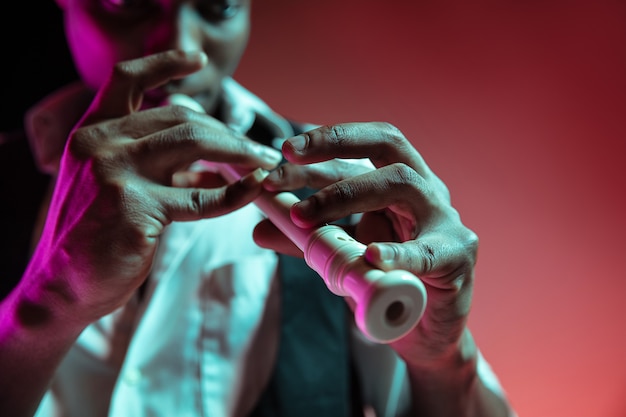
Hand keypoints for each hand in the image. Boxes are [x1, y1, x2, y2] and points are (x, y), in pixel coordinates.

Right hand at [24, 50, 281, 323]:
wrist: (62, 287)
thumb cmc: (97, 237)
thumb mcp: (121, 187)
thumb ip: (161, 168)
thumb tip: (218, 166)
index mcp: (92, 132)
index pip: (126, 79)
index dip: (164, 63)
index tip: (197, 60)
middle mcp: (99, 143)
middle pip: (180, 117)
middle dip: (229, 133)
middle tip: (261, 151)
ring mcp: (114, 172)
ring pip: (194, 143)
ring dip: (239, 153)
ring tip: (265, 164)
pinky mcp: (134, 208)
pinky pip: (200, 197)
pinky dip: (235, 192)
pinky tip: (255, 188)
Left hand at [255, 122, 477, 367]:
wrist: (427, 332)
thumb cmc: (388, 284)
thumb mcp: (343, 257)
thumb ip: (309, 241)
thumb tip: (259, 229)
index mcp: (400, 185)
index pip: (362, 150)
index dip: (323, 144)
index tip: (281, 152)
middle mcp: (426, 191)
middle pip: (387, 147)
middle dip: (334, 144)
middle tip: (286, 159)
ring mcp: (445, 221)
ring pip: (402, 184)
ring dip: (346, 195)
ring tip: (304, 217)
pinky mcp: (457, 257)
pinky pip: (427, 252)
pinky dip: (397, 253)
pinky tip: (371, 257)